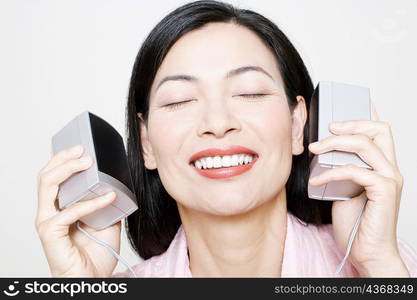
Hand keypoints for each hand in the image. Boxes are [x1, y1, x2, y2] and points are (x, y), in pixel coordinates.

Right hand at [35, 145, 120, 276]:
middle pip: (46, 175)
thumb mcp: (107, 220)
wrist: (92, 278)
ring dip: (68, 169)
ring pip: (48, 185)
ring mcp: (47, 221)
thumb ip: (107, 202)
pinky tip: (108, 197)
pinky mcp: (51, 233)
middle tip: (82, 149)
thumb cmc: (95, 253)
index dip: (63, 159)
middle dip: (63, 158)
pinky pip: (69, 211)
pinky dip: (90, 202)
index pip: (53, 176)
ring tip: (87, 161)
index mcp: (59, 207)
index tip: (81, 146)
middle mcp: (49, 211)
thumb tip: (120, 183)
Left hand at [308, 102, 408, 276]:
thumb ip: (340, 169)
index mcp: (382, 166)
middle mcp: (390, 168)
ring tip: (314, 150)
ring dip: (335, 144)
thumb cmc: (355, 222)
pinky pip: (355, 170)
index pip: (380, 130)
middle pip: (379, 129)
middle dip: (350, 123)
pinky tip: (316, 181)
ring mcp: (390, 179)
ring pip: (365, 145)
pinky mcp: (384, 191)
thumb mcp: (343, 188)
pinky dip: (331, 173)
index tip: (347, 101)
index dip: (365, 113)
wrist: (366, 251)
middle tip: (326, 128)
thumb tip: (320, 152)